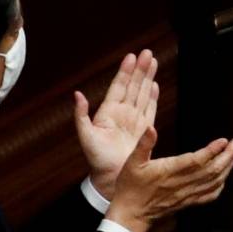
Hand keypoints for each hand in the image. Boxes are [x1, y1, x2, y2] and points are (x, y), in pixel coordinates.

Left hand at [75, 50, 158, 199]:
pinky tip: (155, 85)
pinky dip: (153, 96)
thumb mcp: (85, 137)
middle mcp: (122, 113)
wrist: (112, 179)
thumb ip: (81, 116)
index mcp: (108, 112)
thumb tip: (77, 95)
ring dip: (148, 78)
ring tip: (153, 62)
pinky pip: (151, 108)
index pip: (119, 87)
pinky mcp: (145, 129)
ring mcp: (134, 120)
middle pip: (133, 86)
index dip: (125, 72)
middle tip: (147, 53)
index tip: (131, 57)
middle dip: (140, 69)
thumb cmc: (97, 160)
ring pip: (143, 93)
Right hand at [105, 125, 232, 231]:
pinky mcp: (187, 202)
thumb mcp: (131, 162)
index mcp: (170, 171)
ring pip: (214, 182)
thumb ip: (143, 144)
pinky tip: (224, 178)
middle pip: (212, 170)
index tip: (224, 140)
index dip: (213, 150)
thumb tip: (151, 128)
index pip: (198, 160)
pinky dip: (220, 186)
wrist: (130, 215)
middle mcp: (182, 183)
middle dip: (228, 156)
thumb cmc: (130, 188)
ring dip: (227, 168)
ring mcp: (187, 194)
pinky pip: (209, 196)